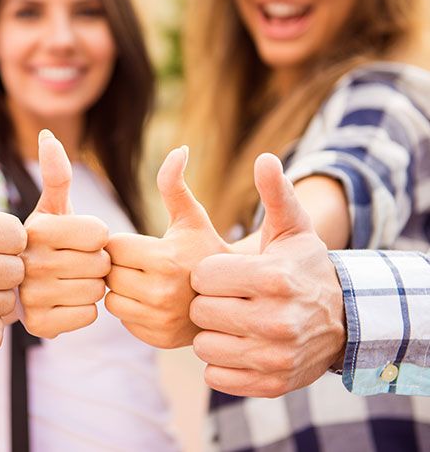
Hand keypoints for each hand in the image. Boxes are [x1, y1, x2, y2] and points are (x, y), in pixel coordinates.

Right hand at [19, 130, 109, 337]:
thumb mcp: (46, 209)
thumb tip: (48, 136)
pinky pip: (87, 316)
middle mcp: (27, 262)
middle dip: (93, 263)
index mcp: (34, 228)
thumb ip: (55, 175)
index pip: (100, 234)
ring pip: (96, 291)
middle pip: (100, 264)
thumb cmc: (39, 244)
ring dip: (88, 287)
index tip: (73, 240)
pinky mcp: (36, 326)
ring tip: (64, 282)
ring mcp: (29, 296)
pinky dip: (81, 311)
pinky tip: (61, 303)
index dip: (95, 237)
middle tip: (69, 264)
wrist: (9, 289)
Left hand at [105, 146, 228, 347]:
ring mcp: (158, 320)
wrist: (238, 302)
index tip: (143, 245)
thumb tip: (177, 150)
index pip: (114, 247)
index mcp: (165, 259)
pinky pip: (122, 319)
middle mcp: (160, 294)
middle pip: (109, 273)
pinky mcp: (156, 339)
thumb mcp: (193, 218)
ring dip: (122, 289)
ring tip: (148, 281)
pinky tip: (154, 302)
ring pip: (111, 299)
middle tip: (144, 264)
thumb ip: (175, 186)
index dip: (124, 243)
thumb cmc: (208, 251)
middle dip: (121, 266)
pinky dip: (131, 310)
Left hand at [190, 153, 345, 396]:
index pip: (203, 277)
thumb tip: (264, 158)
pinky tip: (237, 345)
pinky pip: (216, 376)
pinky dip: (220, 363)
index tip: (221, 273)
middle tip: (225, 298)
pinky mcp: (270, 384)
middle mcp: (277, 320)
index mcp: (274, 278)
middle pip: (201, 312)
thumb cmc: (304, 268)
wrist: (341, 321)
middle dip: (207, 303)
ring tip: (231, 321)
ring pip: (205, 346)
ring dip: (212, 333)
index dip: (207, 274)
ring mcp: (275, 356)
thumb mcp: (294, 228)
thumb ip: (275, 194)